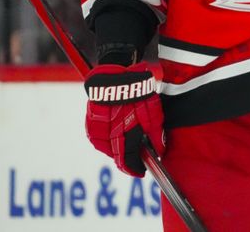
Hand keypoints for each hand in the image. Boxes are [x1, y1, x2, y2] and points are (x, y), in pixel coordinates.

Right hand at [84, 62, 164, 176]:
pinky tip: (117, 128)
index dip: (135, 169)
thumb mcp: (154, 115)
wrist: (116, 77)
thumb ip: (156, 136)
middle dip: (128, 156)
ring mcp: (96, 132)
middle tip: (137, 153)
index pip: (127, 163)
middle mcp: (107, 139)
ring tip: (127, 135)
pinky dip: (108, 137)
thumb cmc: (137, 94)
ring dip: (117, 146)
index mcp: (123, 138)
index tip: (141, 172)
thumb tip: (159, 152)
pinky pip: (100, 138)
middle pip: (117, 156)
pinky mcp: (90, 125)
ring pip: (107, 148)